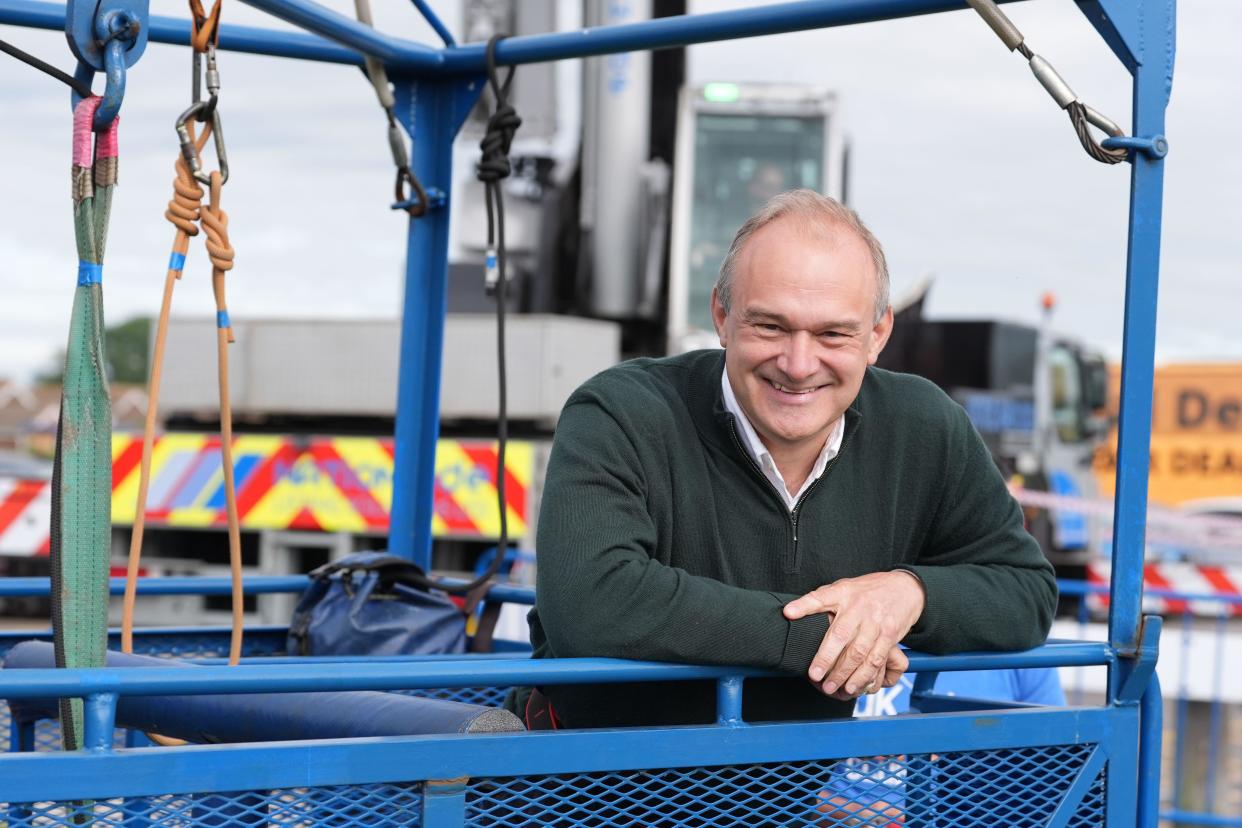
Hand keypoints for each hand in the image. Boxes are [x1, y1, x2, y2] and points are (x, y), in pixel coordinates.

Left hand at [783, 571, 924, 697]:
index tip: (788, 614)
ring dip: (846, 673)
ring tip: (833, 688)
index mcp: (843, 593)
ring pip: (860, 652)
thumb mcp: (842, 587)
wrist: (904, 589)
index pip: (820, 597)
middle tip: (815, 676)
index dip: (804, 605)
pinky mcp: (889, 636)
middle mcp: (859, 609)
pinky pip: (877, 659)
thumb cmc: (866, 590)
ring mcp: (876, 623)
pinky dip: (866, 676)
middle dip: (827, 658)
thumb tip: (790, 611)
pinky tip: (855, 686)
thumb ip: (820, 599)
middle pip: (841, 634)